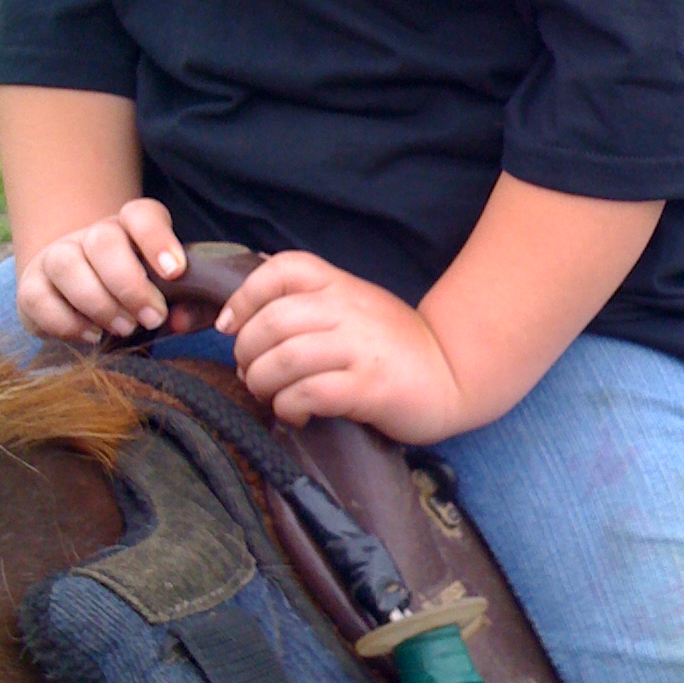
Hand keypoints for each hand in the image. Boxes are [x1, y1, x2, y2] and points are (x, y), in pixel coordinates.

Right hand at [16, 199, 185, 342]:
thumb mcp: (171, 293)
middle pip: (104, 241)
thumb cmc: (141, 293)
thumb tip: (182, 319)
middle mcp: (92, 234)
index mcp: (131, 226)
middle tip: (154, 317)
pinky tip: (93, 335)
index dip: (157, 239)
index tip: (176, 271)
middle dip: (130, 284)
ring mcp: (58, 256)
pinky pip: (38, 298)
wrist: (86, 298)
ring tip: (126, 328)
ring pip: (68, 264)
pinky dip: (67, 322)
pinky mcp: (33, 286)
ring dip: (99, 302)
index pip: (142, 215)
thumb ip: (189, 304)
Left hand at [217, 252, 459, 442]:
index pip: (281, 269)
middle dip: (245, 354)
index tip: (230, 327)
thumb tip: (249, 304)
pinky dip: (289, 407)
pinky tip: (297, 414)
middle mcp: (348, 309)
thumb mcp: (355, 308)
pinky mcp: (369, 385)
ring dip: (262, 384)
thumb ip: (312, 301)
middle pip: (271, 321)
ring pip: (284, 359)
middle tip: (251, 374)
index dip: (244, 297)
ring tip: (271, 396)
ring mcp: (360, 347)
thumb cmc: (394, 347)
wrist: (453, 373)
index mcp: (340, 285)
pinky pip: (309, 393)